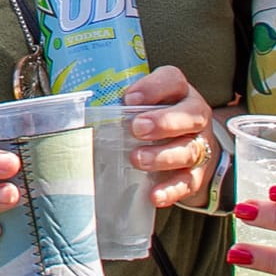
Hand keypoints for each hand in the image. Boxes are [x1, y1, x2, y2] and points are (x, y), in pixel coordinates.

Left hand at [120, 67, 215, 206]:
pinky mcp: (197, 174)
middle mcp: (195, 116)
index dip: (153, 88)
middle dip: (164, 122)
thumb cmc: (157, 119)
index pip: (173, 81)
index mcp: (180, 93)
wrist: (191, 148)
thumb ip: (121, 104)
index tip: (129, 98)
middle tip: (137, 128)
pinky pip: (187, 182)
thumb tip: (75, 109)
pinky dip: (171, 189)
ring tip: (137, 159)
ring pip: (189, 150)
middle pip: (190, 115)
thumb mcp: (145, 104)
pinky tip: (154, 194)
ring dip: (163, 156)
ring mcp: (200, 145)